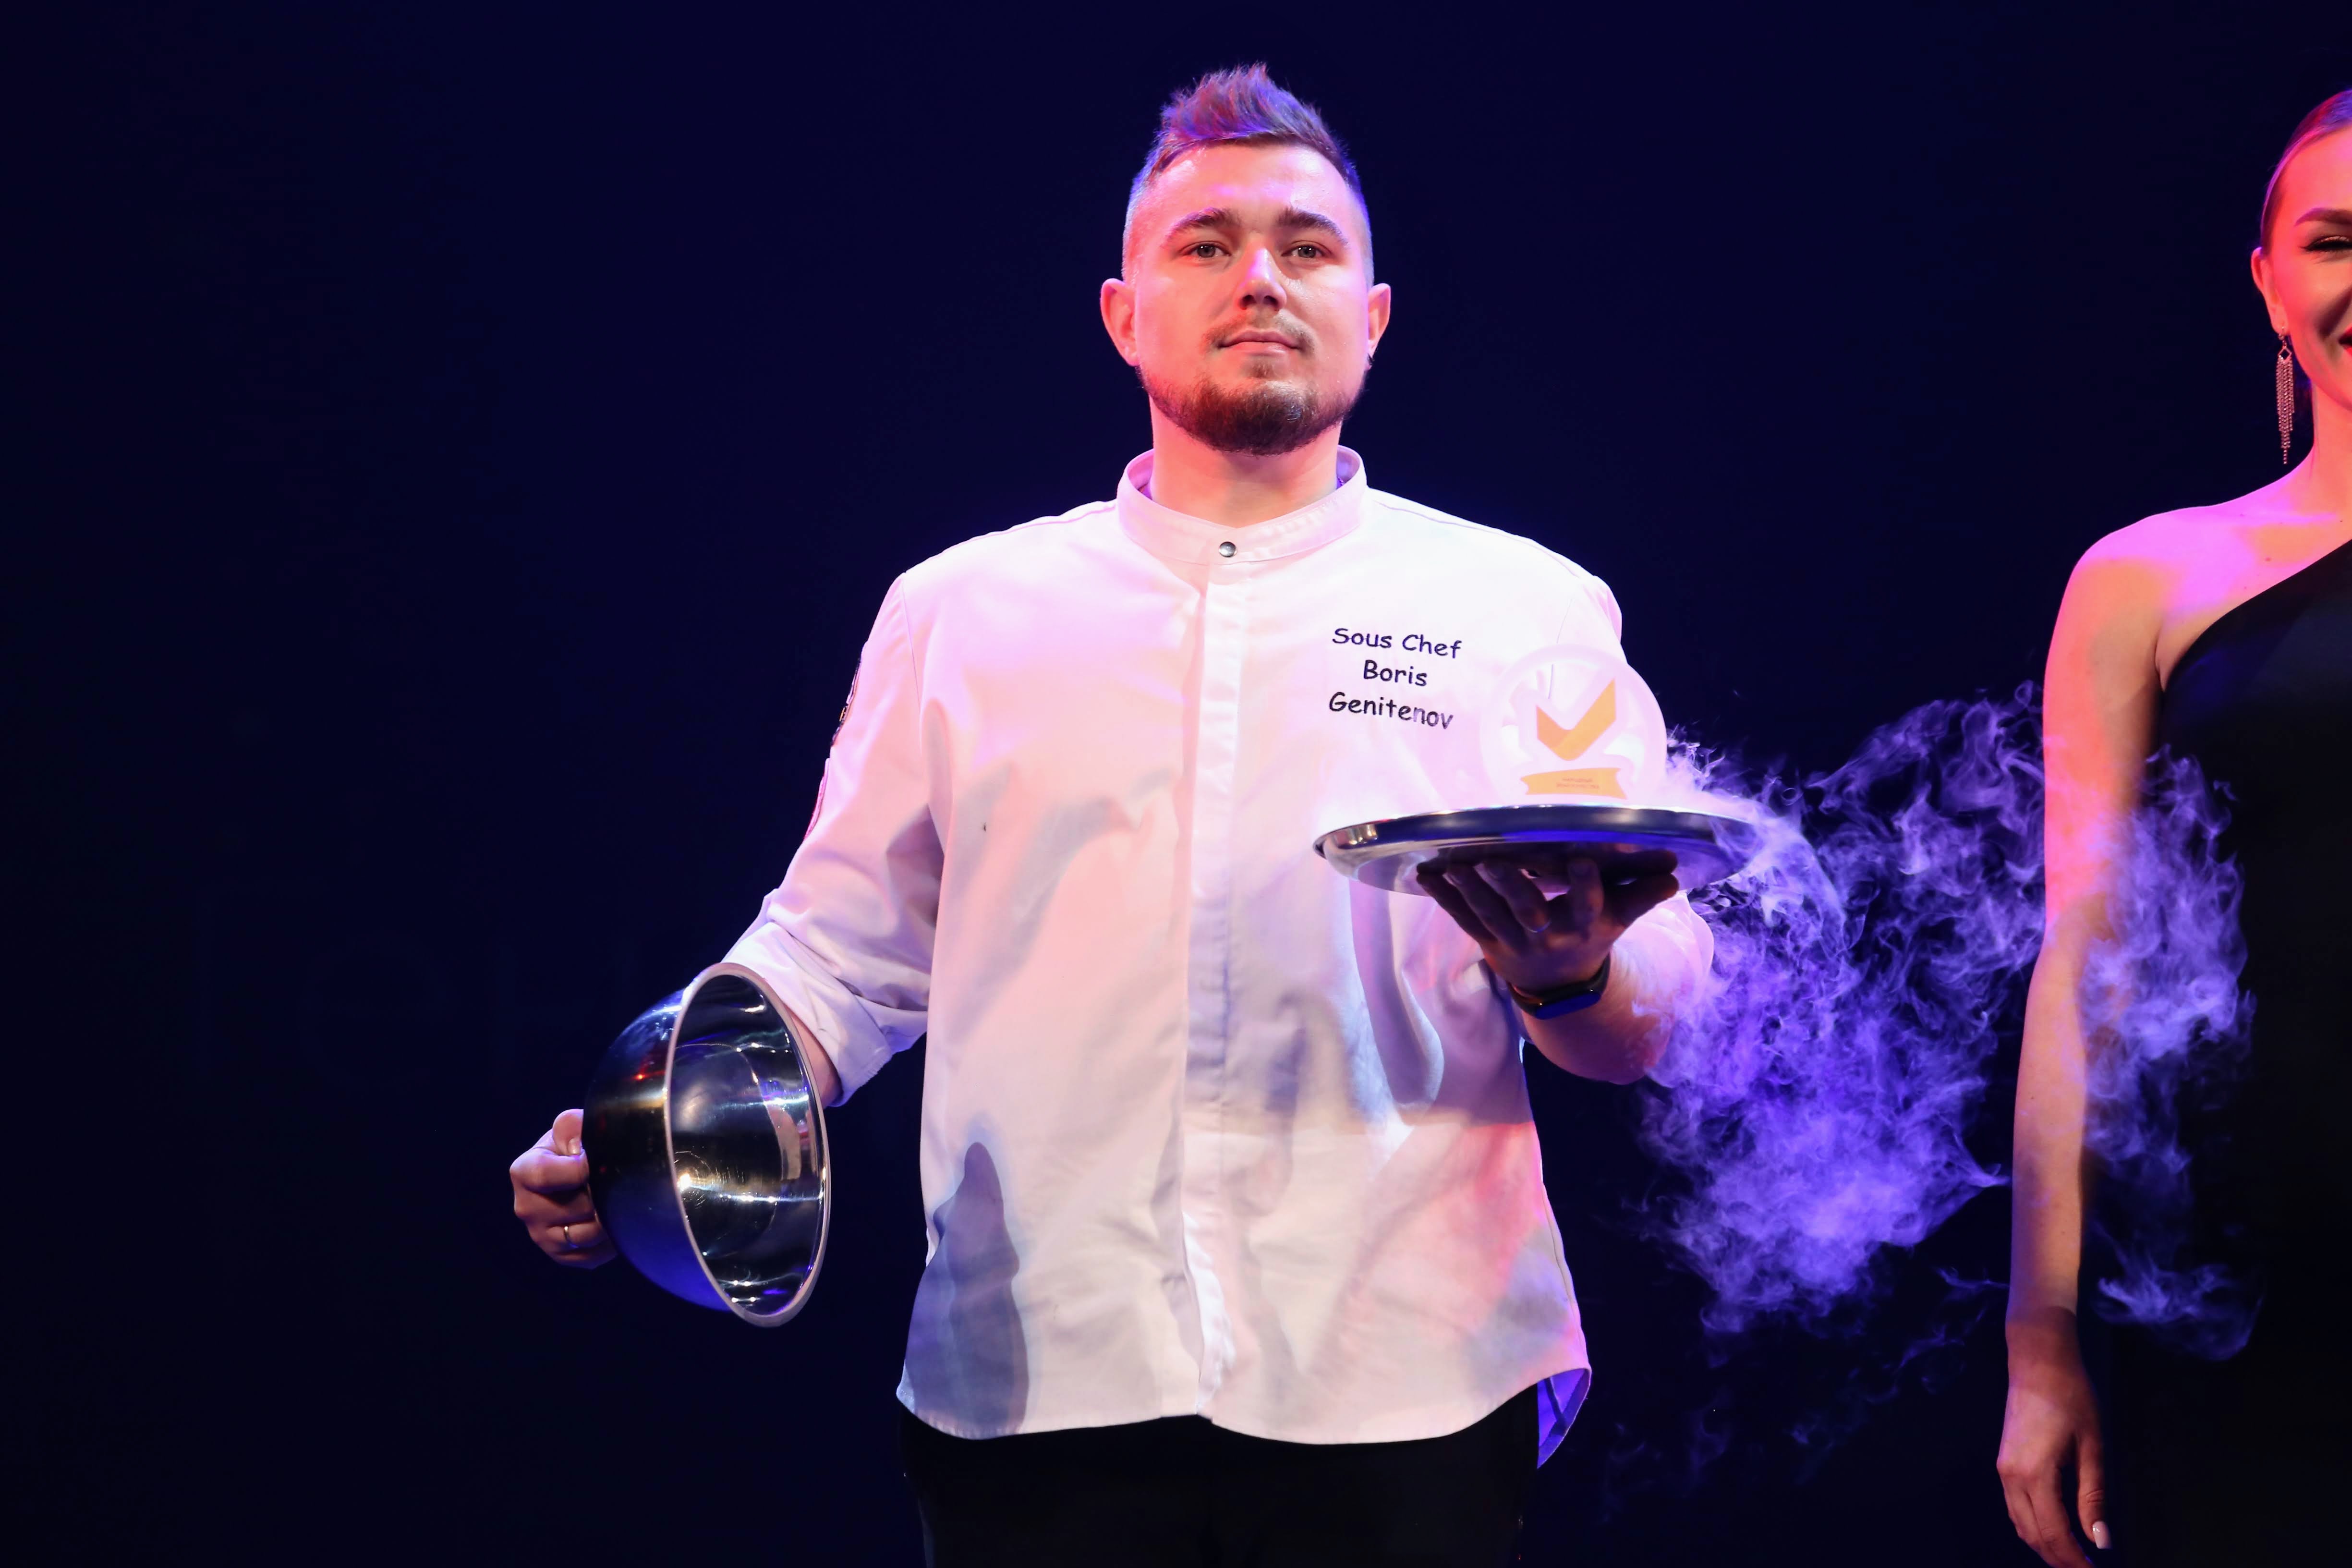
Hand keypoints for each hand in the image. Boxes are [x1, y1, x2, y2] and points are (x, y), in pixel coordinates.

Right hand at [510, 1109, 614, 1268]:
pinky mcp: (560, 1255)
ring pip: (585, 1235)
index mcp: (524, 1171)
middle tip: (613, 1182)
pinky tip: (614, 1220)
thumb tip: (581, 1148)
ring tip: (618, 1200)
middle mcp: (526, 1208)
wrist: (580, 1171)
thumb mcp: (571, 1127)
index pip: (544, 1175)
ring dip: (609, 1218)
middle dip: (601, 1194)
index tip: (597, 1162)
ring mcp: (541, 1236)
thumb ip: (572, 1127)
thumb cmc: (576, 1145)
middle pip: (574, 1208)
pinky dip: (609, 1241)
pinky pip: (591, 1256)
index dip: (578, 1169)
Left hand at [1416, 848, 1679, 996]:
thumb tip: (1674, 875)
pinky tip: (1426, 876)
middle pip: (1528, 910)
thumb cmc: (1590, 938)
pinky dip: (1445, 899)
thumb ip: (1641, 896)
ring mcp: (1513, 941)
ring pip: (1489, 915)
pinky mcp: (1488, 942)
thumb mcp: (1619, 921)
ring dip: (1469, 890)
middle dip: (1511, 887)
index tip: (1582, 861)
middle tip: (1494, 860)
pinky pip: (1464, 920)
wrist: (1559, 986)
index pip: (1587, 905)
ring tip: (1453, 865)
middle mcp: (1546, 936)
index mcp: (1582, 927)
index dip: (1586, 886)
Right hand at [1996, 1314, 2108, 1565]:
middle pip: (2032, 1534)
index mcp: (2034, 1475)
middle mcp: (2011, 1477)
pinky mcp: (2004, 1463)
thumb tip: (2101, 1540)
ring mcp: (2003, 1470)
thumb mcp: (2092, 1448)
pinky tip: (2054, 1530)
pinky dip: (2033, 1527)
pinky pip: (2015, 1508)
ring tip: (2073, 1557)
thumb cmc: (2072, 1398)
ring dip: (2045, 1545)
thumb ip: (2093, 1497)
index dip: (2074, 1560)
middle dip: (2058, 1559)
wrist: (2038, 1361)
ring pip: (2020, 1523)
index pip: (2054, 1533)